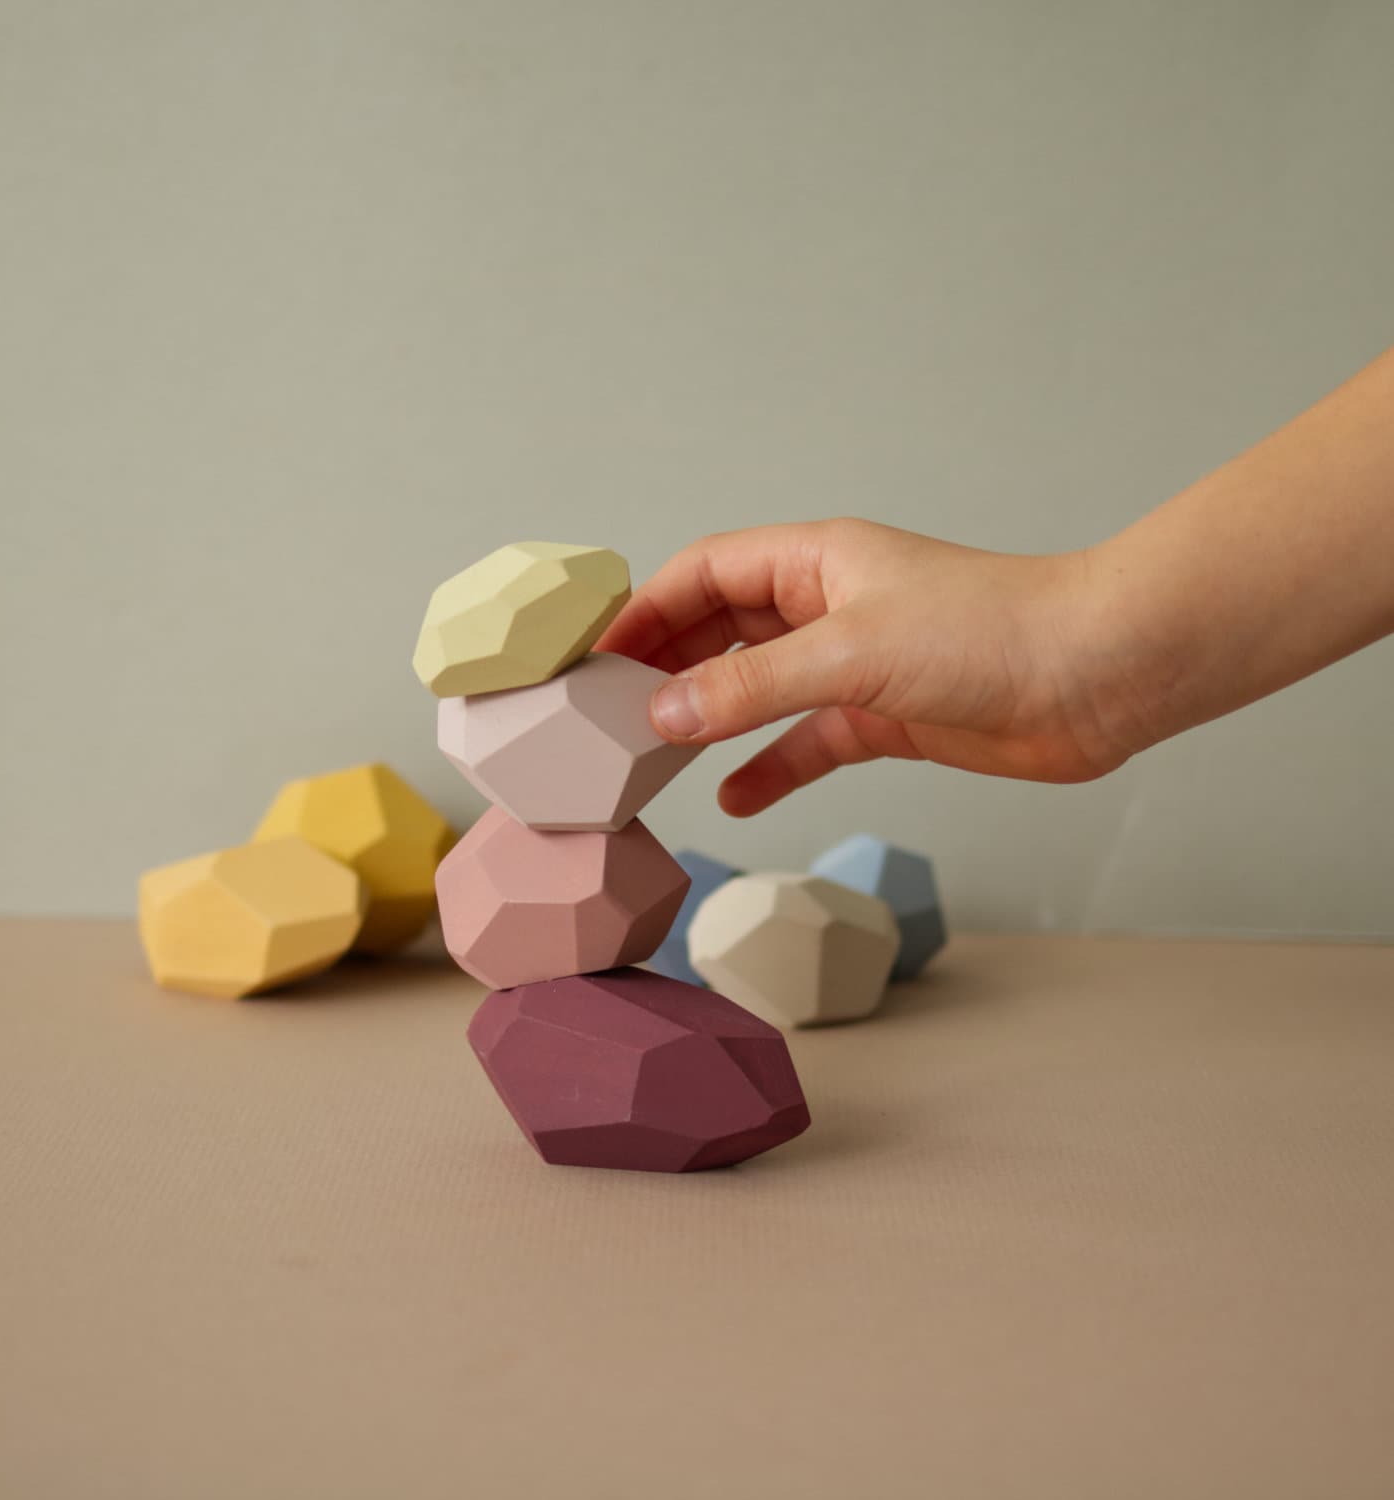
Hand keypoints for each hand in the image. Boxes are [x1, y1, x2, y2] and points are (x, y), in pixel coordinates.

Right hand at [596, 519, 1142, 816]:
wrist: (1098, 675)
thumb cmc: (988, 631)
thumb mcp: (851, 654)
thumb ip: (752, 687)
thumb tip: (664, 714)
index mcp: (815, 561)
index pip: (703, 575)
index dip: (645, 612)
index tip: (593, 659)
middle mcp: (828, 606)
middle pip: (721, 632)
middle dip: (667, 670)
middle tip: (608, 717)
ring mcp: (855, 664)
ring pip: (758, 689)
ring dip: (709, 720)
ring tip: (650, 758)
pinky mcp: (884, 717)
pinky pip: (807, 741)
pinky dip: (769, 767)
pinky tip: (732, 798)